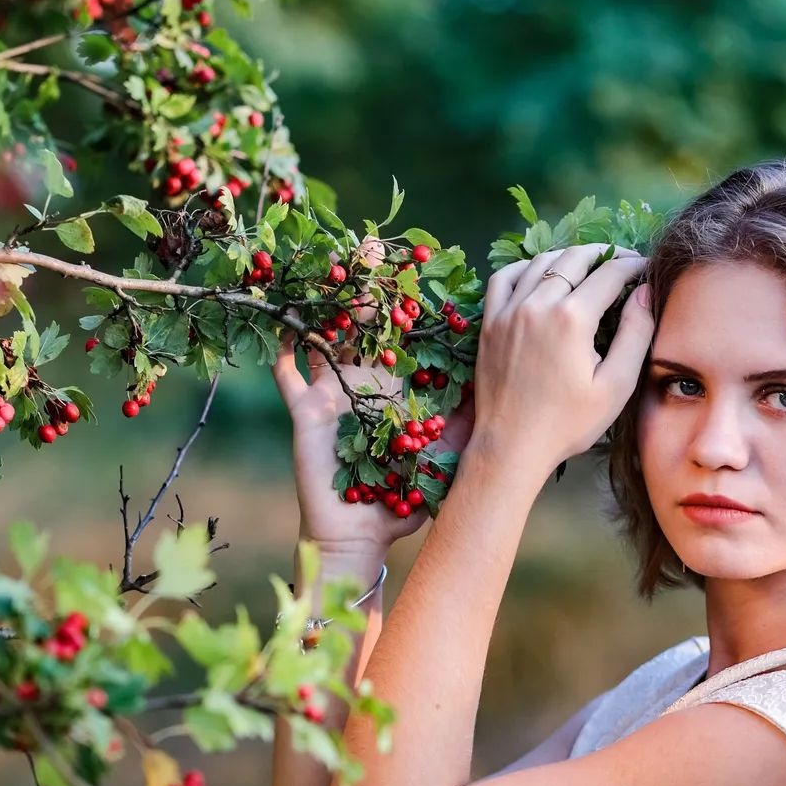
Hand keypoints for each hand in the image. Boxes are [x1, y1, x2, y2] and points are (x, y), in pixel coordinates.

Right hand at [270, 236, 476, 549]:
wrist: (358, 538)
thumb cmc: (400, 504)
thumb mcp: (441, 457)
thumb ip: (465, 424)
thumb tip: (500, 389)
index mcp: (392, 389)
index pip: (399, 337)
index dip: (405, 304)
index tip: (418, 267)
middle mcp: (359, 384)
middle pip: (361, 326)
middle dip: (367, 289)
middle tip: (373, 248)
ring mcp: (329, 395)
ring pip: (327, 340)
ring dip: (330, 308)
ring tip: (337, 274)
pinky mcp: (304, 413)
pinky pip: (288, 378)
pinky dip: (285, 355)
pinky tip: (288, 329)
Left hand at [473, 244, 652, 468]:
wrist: (512, 446)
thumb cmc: (567, 424)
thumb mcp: (615, 386)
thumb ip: (636, 335)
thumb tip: (644, 294)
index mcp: (572, 318)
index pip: (610, 274)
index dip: (633, 265)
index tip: (644, 268)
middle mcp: (537, 304)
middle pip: (575, 258)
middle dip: (603, 254)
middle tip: (620, 261)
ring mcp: (508, 311)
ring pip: (540, 262)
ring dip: (567, 257)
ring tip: (585, 264)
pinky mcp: (489, 323)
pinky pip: (503, 278)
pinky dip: (524, 267)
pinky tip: (538, 274)